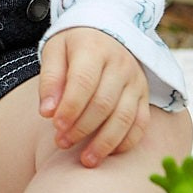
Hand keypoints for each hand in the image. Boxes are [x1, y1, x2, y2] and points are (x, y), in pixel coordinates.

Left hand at [38, 27, 148, 168]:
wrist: (106, 32)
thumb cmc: (74, 46)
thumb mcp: (54, 51)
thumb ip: (50, 79)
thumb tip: (47, 112)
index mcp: (94, 49)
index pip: (84, 82)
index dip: (70, 107)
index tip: (55, 126)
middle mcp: (120, 64)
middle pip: (103, 103)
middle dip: (82, 128)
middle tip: (61, 142)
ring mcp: (135, 81)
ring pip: (124, 117)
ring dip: (104, 142)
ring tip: (85, 159)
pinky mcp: (144, 96)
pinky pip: (141, 124)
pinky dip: (126, 142)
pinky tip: (107, 154)